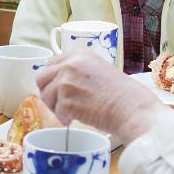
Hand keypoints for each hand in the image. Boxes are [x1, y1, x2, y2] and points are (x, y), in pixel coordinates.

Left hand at [35, 51, 162, 144]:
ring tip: (72, 113)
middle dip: (48, 93)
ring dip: (56, 107)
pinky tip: (77, 119)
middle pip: (41, 79)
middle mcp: (70, 64)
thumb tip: (58, 80)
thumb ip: (78, 70)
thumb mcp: (98, 70)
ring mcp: (66, 81)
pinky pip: (57, 112)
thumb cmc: (123, 94)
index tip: (59, 89)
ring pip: (46, 97)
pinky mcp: (66, 100)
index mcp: (78, 54)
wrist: (132, 109)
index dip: (52, 80)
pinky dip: (65, 119)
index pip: (50, 64)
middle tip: (60, 104)